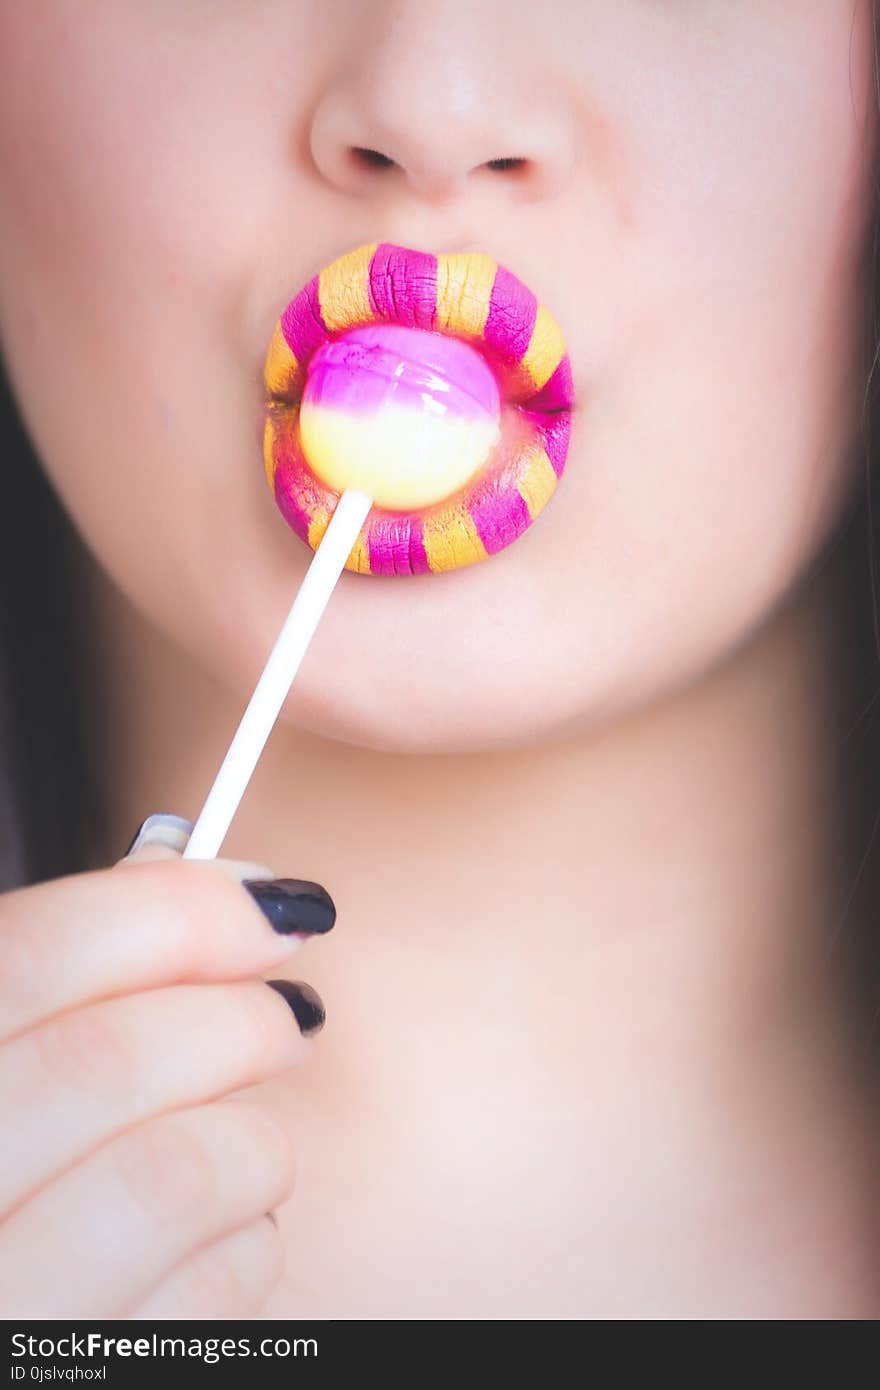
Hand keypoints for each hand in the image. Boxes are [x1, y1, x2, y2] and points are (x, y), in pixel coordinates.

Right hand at [0, 816, 334, 1317]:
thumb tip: (191, 877)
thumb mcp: (12, 1066)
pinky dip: (249, 1239)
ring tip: (249, 1141)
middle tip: (287, 1015)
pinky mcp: (84, 1378)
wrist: (22, 1313)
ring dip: (251, 1137)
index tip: (272, 903)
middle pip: (106, 1058)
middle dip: (235, 1017)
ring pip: (178, 1173)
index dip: (172, 910)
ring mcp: (10, 1308)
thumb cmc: (21, 1177)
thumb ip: (68, 979)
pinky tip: (222, 1232)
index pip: (29, 956)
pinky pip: (215, 1289)